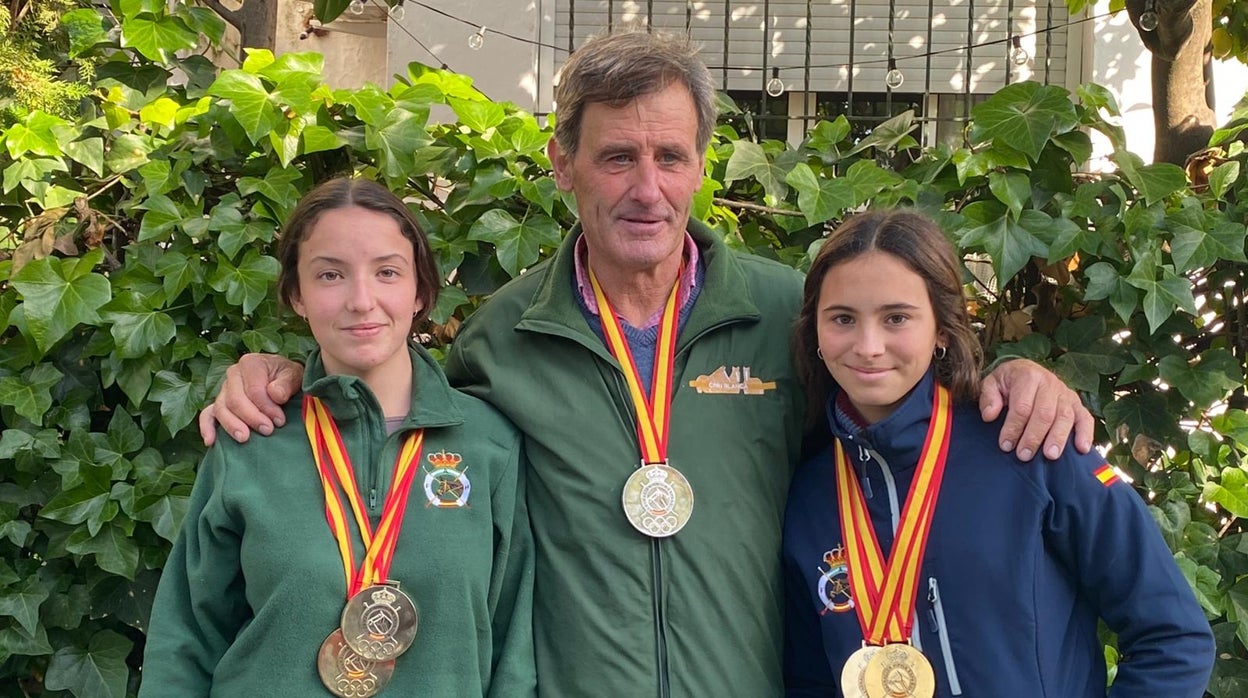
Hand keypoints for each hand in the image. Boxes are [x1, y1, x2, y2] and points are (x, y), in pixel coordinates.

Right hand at [198, 354, 303, 445]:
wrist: (282, 378)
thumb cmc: (287, 377)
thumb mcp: (294, 375)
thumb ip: (286, 383)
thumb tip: (275, 394)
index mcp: (250, 363)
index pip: (253, 389)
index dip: (266, 407)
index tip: (279, 420)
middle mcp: (233, 374)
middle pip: (235, 399)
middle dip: (251, 417)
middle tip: (267, 430)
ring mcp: (224, 389)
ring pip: (221, 409)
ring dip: (232, 425)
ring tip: (244, 438)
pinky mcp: (220, 403)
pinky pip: (208, 414)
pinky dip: (207, 427)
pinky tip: (210, 441)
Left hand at [979, 359, 1093, 460]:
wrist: (1026, 370)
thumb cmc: (1008, 382)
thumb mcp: (991, 383)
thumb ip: (988, 397)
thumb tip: (990, 415)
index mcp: (1028, 376)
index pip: (1022, 406)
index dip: (1013, 428)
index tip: (1005, 445)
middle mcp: (1050, 383)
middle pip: (1044, 413)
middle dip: (1033, 437)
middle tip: (1024, 455)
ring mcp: (1066, 394)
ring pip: (1065, 417)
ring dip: (1057, 438)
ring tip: (1049, 456)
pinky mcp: (1077, 403)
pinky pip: (1085, 418)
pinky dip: (1086, 433)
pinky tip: (1082, 449)